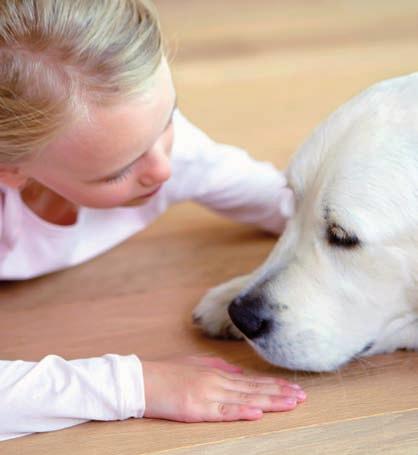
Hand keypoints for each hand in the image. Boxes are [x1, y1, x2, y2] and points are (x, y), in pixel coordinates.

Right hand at [142, 355, 305, 421]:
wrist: (142, 379)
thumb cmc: (167, 372)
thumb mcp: (196, 364)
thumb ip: (218, 367)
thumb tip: (237, 372)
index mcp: (217, 373)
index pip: (252, 381)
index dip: (274, 385)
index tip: (293, 387)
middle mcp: (217, 382)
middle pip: (254, 389)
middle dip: (280, 393)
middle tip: (303, 395)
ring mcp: (208, 395)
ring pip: (245, 399)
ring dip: (270, 402)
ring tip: (291, 403)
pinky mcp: (196, 409)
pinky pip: (223, 412)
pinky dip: (242, 412)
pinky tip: (258, 413)